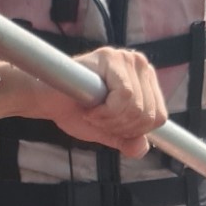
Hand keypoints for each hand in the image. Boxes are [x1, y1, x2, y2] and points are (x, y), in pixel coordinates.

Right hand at [36, 48, 166, 160]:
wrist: (46, 102)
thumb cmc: (76, 112)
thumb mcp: (109, 132)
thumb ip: (128, 141)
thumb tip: (142, 148)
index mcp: (146, 82)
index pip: (159, 117)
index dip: (133, 131)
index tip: (109, 124)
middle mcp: (140, 66)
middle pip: (149, 114)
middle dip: (120, 127)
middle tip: (97, 117)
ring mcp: (127, 59)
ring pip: (137, 107)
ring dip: (109, 120)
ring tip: (91, 110)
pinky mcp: (112, 57)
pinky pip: (125, 97)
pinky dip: (105, 112)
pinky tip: (89, 105)